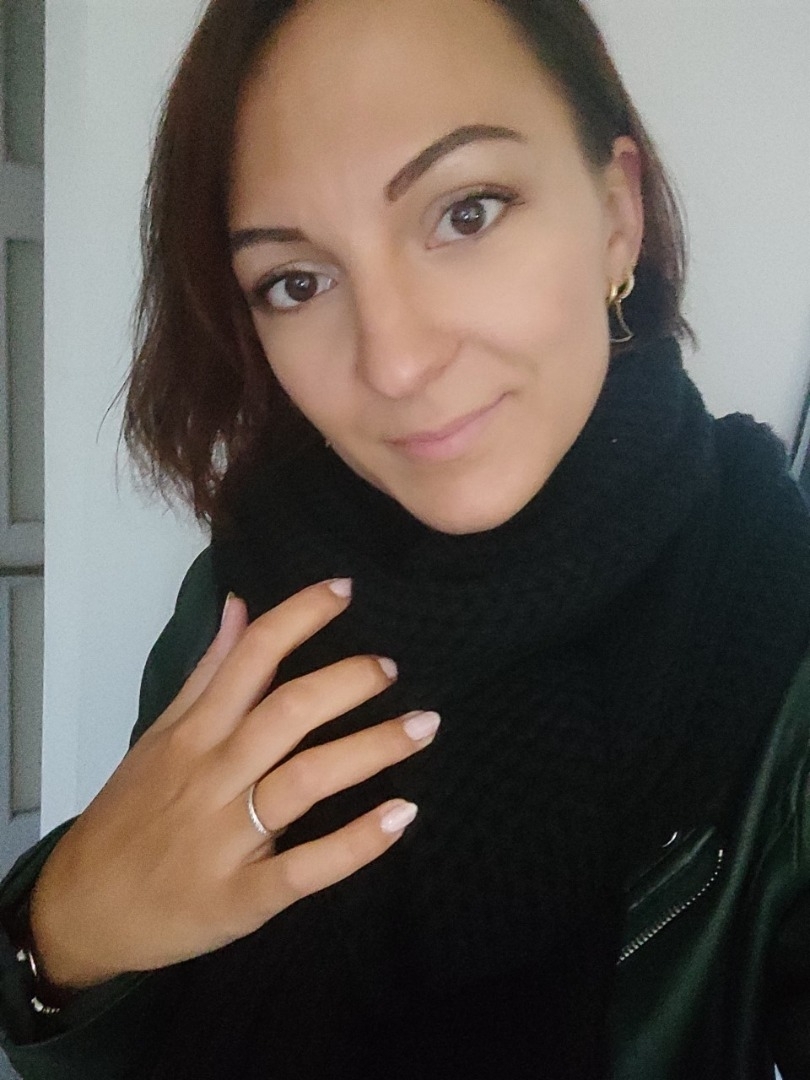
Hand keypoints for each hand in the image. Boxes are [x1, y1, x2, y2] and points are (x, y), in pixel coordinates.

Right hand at [29, 579, 437, 989]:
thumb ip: (205, 674)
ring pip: (304, 780)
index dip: (299, 617)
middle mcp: (212, 775)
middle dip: (346, 682)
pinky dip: (356, 842)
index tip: (346, 589)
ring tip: (423, 727)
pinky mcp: (241, 897)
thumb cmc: (127, 816)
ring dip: (370, 749)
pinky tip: (403, 815)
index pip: (250, 658)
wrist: (81, 910)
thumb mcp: (157, 737)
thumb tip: (239, 607)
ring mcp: (226, 838)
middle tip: (391, 668)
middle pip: (286, 713)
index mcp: (192, 733)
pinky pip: (305, 867)